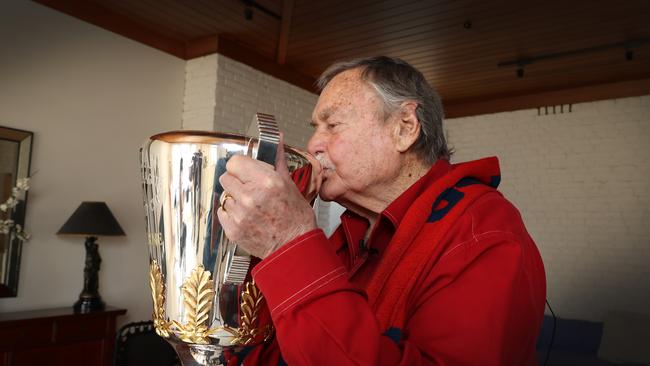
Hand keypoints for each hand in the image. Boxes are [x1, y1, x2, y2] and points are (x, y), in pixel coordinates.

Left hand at [217, 135, 318, 258]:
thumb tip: (278, 139)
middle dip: (237, 181)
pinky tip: (247, 217)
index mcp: (266, 181)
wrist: (294, 247)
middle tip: (250, 189)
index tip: (246, 171)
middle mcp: (250, 196)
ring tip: (252, 206)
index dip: (241, 166)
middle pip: (226, 177)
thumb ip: (277, 159)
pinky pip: (223, 212)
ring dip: (235, 198)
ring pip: (225, 195)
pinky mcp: (233, 229)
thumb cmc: (296, 218)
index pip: (234, 162)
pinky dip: (232, 214)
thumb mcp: (289, 184)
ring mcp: (240, 214)